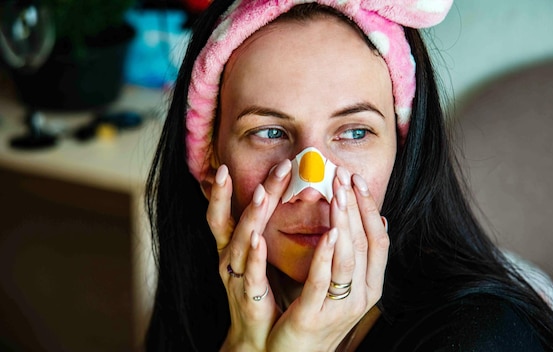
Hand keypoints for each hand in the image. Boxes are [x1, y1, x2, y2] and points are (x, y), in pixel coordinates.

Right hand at [206, 160, 291, 350]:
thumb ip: (279, 232)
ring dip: (252, 216)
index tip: (277, 161)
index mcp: (241, 246)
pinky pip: (248, 274)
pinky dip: (252, 256)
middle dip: (261, 192)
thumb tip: (301, 201)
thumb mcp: (270, 259)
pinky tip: (258, 239)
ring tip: (263, 193)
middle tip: (281, 166)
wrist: (260, 341)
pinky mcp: (246, 297)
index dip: (260, 185)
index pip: (244, 208)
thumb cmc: (268, 296)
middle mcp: (234, 257)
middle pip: (243, 218)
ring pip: (240, 241)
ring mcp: (237, 276)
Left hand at [266, 167, 389, 350]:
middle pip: (364, 243)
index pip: (379, 239)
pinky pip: (322, 280)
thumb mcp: (342, 284)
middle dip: (355, 206)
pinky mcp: (314, 315)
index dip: (369, 208)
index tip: (357, 179)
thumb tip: (379, 220)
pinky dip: (326, 254)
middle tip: (343, 176)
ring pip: (348, 258)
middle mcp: (361, 297)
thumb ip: (356, 255)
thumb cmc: (315, 314)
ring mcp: (340, 307)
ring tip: (336, 193)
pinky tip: (327, 232)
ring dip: (343, 222)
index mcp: (370, 286)